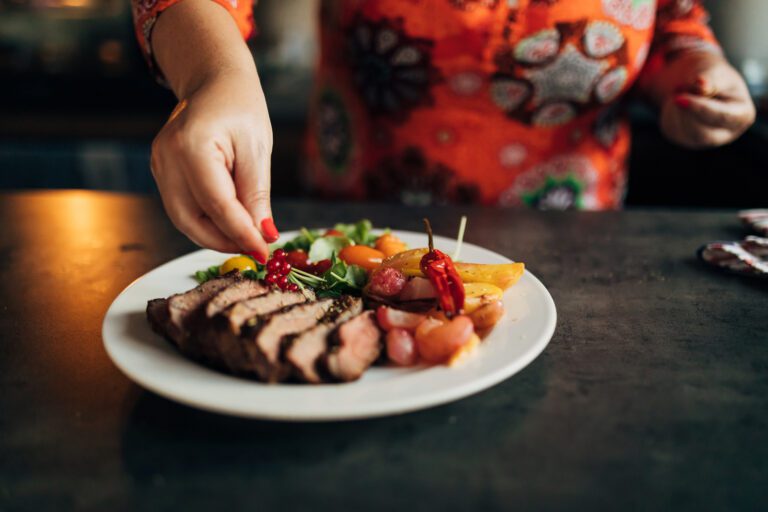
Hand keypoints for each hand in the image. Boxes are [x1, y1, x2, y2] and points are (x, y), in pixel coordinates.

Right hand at [150, 70, 275, 259]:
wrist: (215, 82)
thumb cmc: (240, 107)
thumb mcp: (257, 148)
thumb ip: (256, 194)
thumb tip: (263, 234)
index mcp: (191, 146)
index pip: (216, 205)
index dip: (241, 234)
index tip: (263, 252)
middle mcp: (166, 158)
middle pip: (191, 220)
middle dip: (224, 241)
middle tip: (257, 249)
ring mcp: (159, 166)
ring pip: (184, 220)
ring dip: (216, 235)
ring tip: (248, 237)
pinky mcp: (161, 173)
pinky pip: (182, 208)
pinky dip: (206, 222)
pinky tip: (232, 222)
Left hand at [657, 52, 755, 148]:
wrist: (702, 84)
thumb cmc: (714, 77)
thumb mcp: (715, 71)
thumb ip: (710, 79)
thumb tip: (701, 83)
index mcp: (742, 115)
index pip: (721, 116)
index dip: (699, 108)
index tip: (679, 99)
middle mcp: (727, 133)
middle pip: (701, 132)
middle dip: (685, 111)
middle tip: (678, 89)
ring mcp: (705, 141)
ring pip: (683, 133)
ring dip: (676, 109)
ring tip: (682, 89)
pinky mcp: (686, 140)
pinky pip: (672, 130)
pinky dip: (670, 113)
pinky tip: (677, 102)